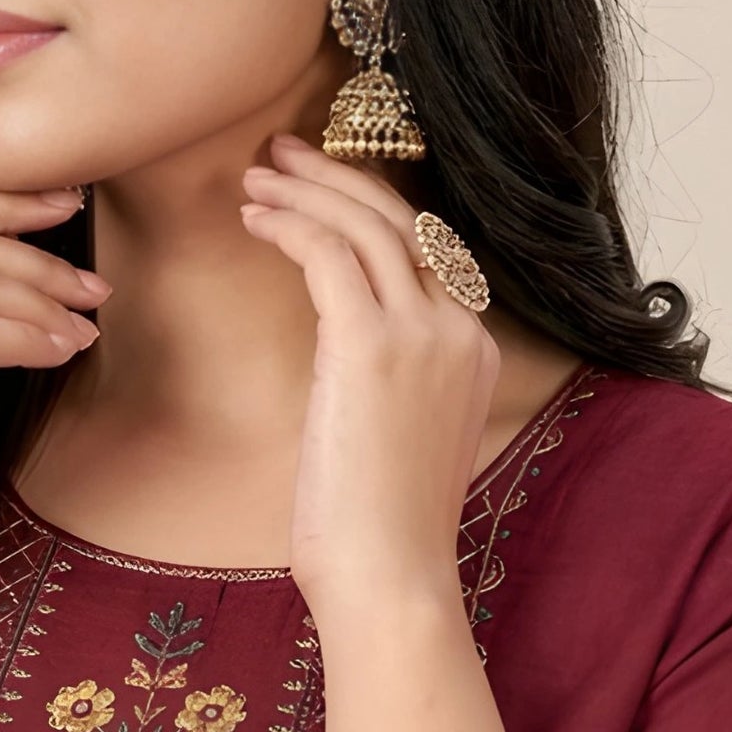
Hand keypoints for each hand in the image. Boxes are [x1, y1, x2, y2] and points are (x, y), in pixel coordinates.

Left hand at [238, 132, 498, 617]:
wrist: (390, 578)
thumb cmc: (379, 531)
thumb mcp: (401, 441)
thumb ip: (393, 386)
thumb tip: (347, 362)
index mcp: (475, 350)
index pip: (427, 252)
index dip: (372, 208)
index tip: (323, 189)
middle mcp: (460, 330)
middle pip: (403, 220)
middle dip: (339, 176)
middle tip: (283, 153)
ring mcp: (423, 334)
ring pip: (368, 224)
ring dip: (307, 188)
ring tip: (257, 174)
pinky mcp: (372, 346)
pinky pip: (331, 254)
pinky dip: (291, 224)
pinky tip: (256, 218)